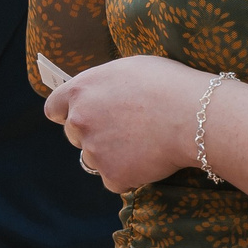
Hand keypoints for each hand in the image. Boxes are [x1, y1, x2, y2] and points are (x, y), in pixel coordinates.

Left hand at [41, 55, 208, 193]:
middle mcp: (79, 121)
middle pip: (74, 135)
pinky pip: (115, 179)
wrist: (194, 115)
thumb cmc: (168, 84)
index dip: (66, 113)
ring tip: (143, 143)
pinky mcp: (112, 176)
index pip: (54, 108)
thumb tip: (99, 93)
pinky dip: (129, 174)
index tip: (76, 117)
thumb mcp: (128, 68)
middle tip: (125, 130)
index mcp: (80, 91)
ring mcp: (94, 151)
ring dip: (110, 155)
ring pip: (94, 159)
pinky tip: (150, 159)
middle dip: (93, 134)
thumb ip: (103, 84)